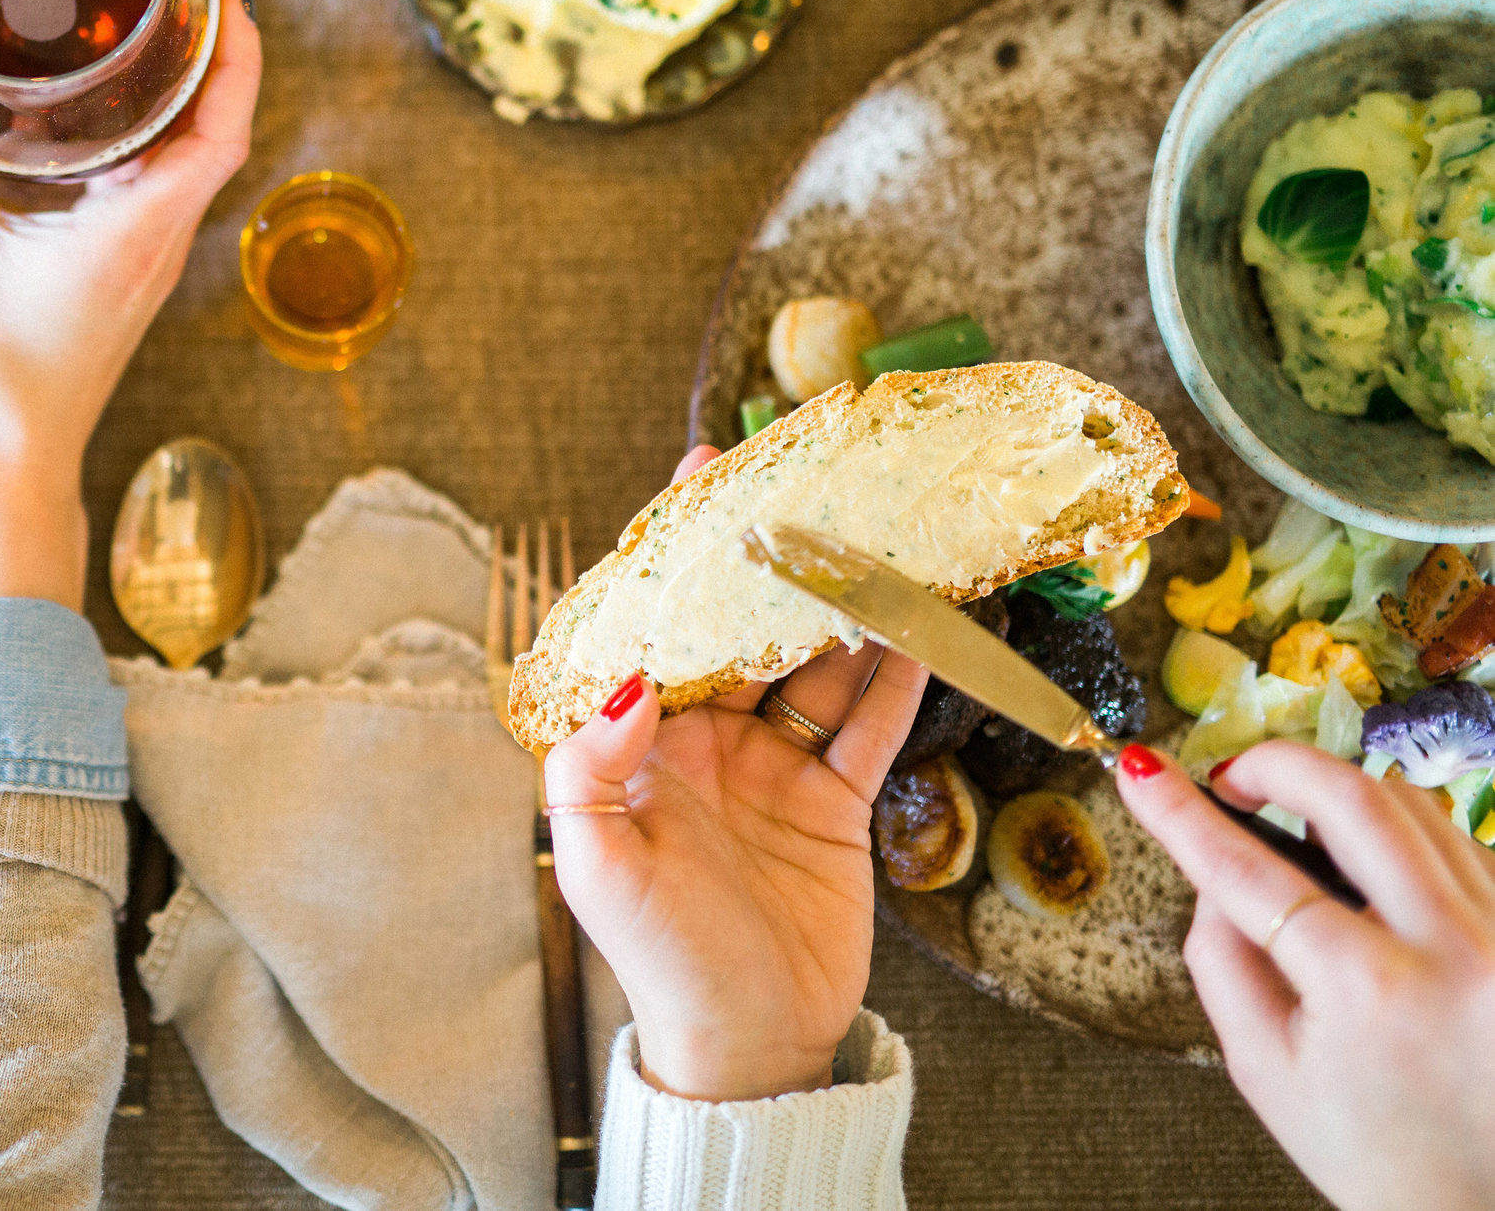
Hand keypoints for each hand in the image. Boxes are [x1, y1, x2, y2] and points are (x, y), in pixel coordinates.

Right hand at [0, 0, 262, 610]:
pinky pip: (165, 190)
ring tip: (164, 36)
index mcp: (136, 230)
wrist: (9, 456)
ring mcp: (150, 260)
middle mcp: (160, 242)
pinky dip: (160, 140)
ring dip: (195, 101)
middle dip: (221, 61)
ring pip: (196, 165)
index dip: (240, 63)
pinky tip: (119, 115)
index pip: (221, 135)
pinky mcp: (129, 273)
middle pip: (220, 136)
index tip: (231, 2)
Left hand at [542, 444, 929, 1100]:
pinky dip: (898, 676)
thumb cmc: (659, 957)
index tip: (700, 469)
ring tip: (880, 540)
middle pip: (741, 627)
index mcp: (636, 739)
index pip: (653, 622)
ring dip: (844, 609)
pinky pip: (870, 723)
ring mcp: (773, 764)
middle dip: (771, 558)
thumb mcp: (601, 864)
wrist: (749, 1044)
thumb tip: (626, 682)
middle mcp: (704, 738)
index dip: (673, 549)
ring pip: (815, 664)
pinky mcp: (834, 800)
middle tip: (810, 481)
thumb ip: (593, 768)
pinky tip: (920, 625)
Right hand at [1117, 739, 1494, 1210]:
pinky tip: (1370, 868)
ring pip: (1414, 805)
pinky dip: (1401, 834)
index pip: (1249, 870)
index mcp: (1370, 991)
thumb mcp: (1264, 1070)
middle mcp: (1455, 951)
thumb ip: (1220, 958)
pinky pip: (1460, 841)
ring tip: (1297, 825)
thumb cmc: (1377, 1152)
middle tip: (1231, 779)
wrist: (1488, 1205)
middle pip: (1353, 798)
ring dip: (1340, 796)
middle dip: (1274, 765)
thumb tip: (1211, 871)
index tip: (1139, 769)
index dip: (1181, 813)